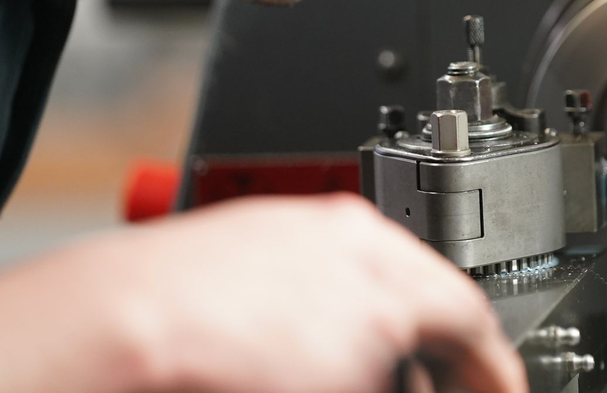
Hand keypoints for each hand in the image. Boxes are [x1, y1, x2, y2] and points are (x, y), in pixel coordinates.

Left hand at [0, 194, 526, 392]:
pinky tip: (290, 363)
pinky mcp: (239, 238)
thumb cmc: (215, 364)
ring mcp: (288, 230)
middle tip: (430, 391)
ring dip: (375, 345)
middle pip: (424, 299)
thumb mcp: (352, 380)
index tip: (496, 391)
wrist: (110, 334)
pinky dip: (320, 324)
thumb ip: (409, 373)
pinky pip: (308, 281)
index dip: (493, 372)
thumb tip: (427, 377)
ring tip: (354, 380)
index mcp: (389, 264)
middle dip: (433, 361)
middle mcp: (345, 234)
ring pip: (365, 289)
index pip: (475, 321)